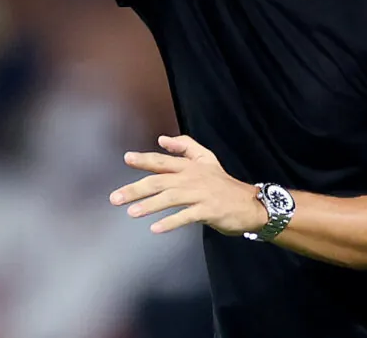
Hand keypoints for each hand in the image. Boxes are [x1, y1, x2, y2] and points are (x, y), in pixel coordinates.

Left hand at [109, 135, 268, 235]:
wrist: (251, 204)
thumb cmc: (223, 183)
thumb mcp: (207, 158)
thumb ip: (185, 146)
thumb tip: (162, 139)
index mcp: (189, 166)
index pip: (162, 161)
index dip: (144, 159)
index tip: (126, 159)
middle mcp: (191, 178)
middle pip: (159, 182)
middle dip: (135, 189)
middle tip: (115, 198)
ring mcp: (200, 195)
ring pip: (169, 198)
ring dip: (149, 205)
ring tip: (131, 212)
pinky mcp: (208, 211)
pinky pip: (186, 217)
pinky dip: (170, 222)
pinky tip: (155, 228)